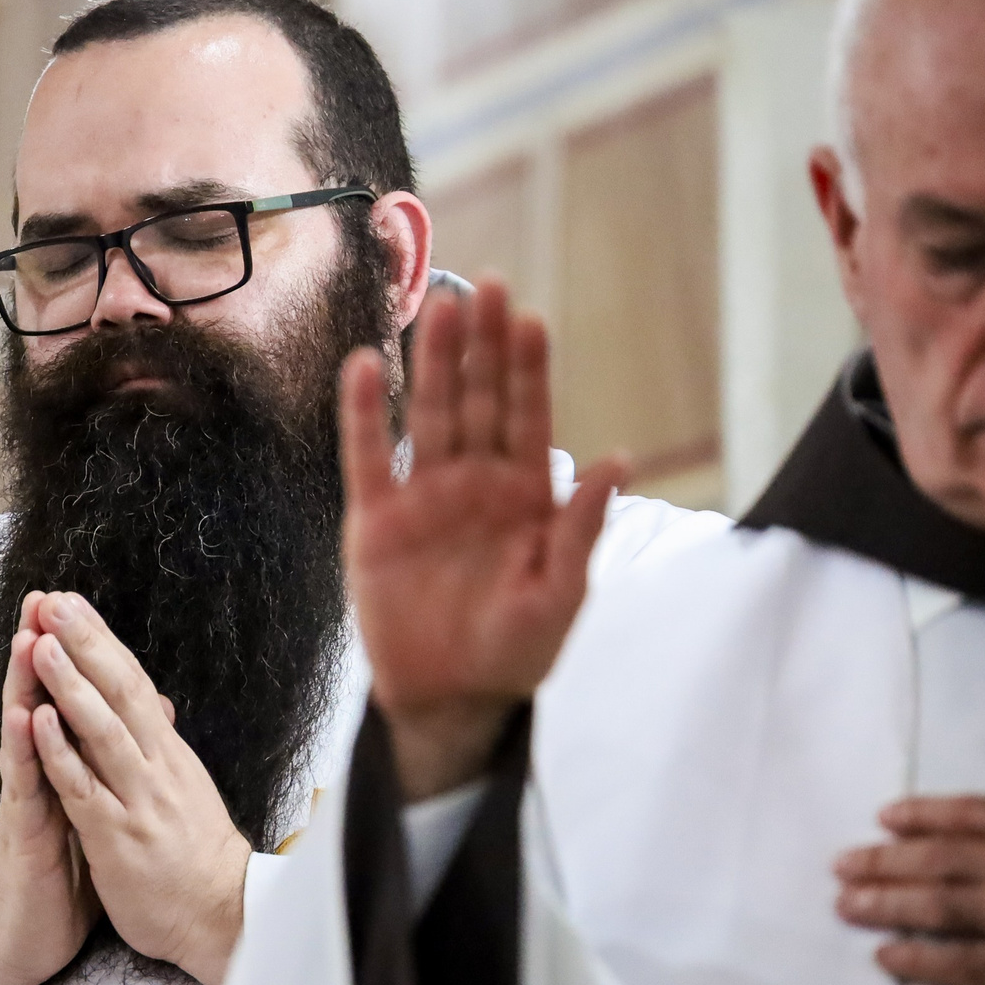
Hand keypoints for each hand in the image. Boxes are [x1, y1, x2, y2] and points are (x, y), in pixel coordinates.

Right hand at [0, 594, 97, 984]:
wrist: (29, 942)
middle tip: (43, 597)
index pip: (70, 703)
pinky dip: (26, 749)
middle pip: (42, 701)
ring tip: (27, 636)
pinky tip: (25, 714)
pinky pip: (26, 787)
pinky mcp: (24, 835)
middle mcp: (44, 777)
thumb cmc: (61, 882)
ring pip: (26, 733)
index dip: (76, 658)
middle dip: (44, 650)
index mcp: (68, 771)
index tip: (79, 607)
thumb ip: (99, 775)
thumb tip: (129, 734)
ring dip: (25, 684)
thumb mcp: (91, 819)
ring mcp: (30, 803)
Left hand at [28, 592, 249, 984]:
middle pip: (120, 692)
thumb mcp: (186, 789)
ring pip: (102, 731)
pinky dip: (61, 752)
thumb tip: (158, 704)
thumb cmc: (198, 856)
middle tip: (54, 602)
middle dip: (85, 643)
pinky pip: (84, 787)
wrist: (221, 916)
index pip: (133, 683)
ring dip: (71, 685)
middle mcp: (156, 766)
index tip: (71, 603)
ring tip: (43, 645)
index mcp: (169, 753)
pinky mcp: (116, 836)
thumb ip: (163, 747)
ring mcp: (136, 799)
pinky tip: (39, 722)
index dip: (100, 641)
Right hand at [342, 276, 626, 799]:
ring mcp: (424, 496)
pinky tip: (364, 366)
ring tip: (437, 308)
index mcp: (526, 494)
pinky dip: (365, 414)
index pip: (528, 417)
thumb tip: (619, 460)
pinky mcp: (377, 521)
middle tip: (487, 287)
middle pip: (478, 400)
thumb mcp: (562, 592)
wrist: (453, 698)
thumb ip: (582, 527)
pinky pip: (369, 458)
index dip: (528, 369)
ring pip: (429, 415)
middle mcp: (475, 482)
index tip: (530, 319)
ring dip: (432, 362)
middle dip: (483, 346)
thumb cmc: (516, 649)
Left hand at [833, 727, 984, 984]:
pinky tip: (886, 957)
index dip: (919, 816)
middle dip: (882, 862)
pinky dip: (919, 961)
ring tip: (846, 905)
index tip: (883, 819)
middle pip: (934, 861)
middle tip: (841, 865)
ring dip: (884, 905)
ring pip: (935, 908)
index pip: (964, 815)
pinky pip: (960, 964)